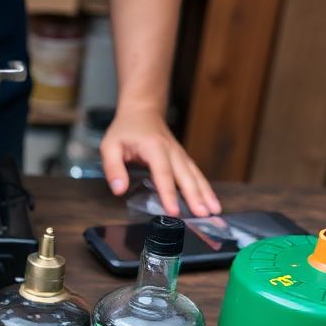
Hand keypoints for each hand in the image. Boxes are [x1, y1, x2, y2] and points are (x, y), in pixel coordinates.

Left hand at [100, 106, 220, 216]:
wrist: (142, 111)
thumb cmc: (125, 130)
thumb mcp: (110, 146)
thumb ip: (113, 168)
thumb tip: (119, 190)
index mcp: (153, 147)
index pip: (162, 173)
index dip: (168, 193)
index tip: (173, 211)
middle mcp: (171, 150)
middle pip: (185, 176)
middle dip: (195, 197)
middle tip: (203, 215)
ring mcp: (180, 154)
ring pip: (195, 175)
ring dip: (206, 193)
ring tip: (214, 211)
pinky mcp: (183, 158)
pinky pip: (196, 174)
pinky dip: (205, 188)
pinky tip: (212, 202)